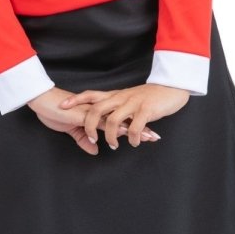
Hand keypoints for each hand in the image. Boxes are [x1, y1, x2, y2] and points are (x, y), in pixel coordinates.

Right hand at [26, 86, 166, 154]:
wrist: (40, 99)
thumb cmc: (53, 111)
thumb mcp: (71, 129)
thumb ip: (83, 139)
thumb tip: (95, 149)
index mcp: (96, 112)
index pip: (119, 119)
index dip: (133, 124)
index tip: (148, 131)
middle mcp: (98, 110)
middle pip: (125, 119)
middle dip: (141, 127)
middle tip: (157, 136)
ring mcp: (93, 112)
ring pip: (119, 121)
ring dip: (135, 129)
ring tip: (150, 137)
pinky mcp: (85, 115)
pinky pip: (104, 123)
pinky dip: (116, 129)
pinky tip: (128, 134)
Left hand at [57, 83, 189, 148]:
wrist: (172, 87)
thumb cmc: (150, 96)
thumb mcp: (129, 99)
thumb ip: (116, 108)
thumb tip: (104, 121)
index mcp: (115, 95)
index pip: (91, 95)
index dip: (76, 100)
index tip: (62, 105)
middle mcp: (121, 98)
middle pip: (97, 109)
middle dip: (90, 125)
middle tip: (90, 138)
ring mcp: (133, 104)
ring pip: (113, 120)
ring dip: (111, 136)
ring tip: (113, 146)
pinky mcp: (146, 110)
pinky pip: (134, 127)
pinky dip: (132, 138)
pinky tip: (133, 143)